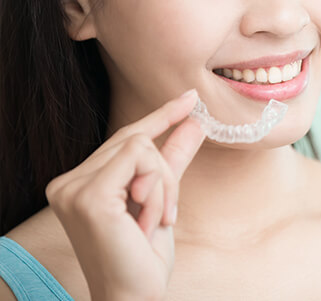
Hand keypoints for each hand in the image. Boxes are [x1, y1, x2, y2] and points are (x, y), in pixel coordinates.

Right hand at [45, 89, 203, 300]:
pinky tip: (148, 222)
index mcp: (78, 182)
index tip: (189, 98)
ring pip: (141, 146)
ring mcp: (72, 188)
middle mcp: (66, 182)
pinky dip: (158, 190)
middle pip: (136, 139)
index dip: (159, 116)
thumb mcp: (162, 198)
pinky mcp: (89, 196)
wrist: (135, 297)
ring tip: (154, 222)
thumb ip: (173, 158)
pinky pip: (141, 160)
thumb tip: (195, 121)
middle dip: (165, 173)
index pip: (124, 138)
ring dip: (163, 185)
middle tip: (168, 214)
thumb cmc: (143, 255)